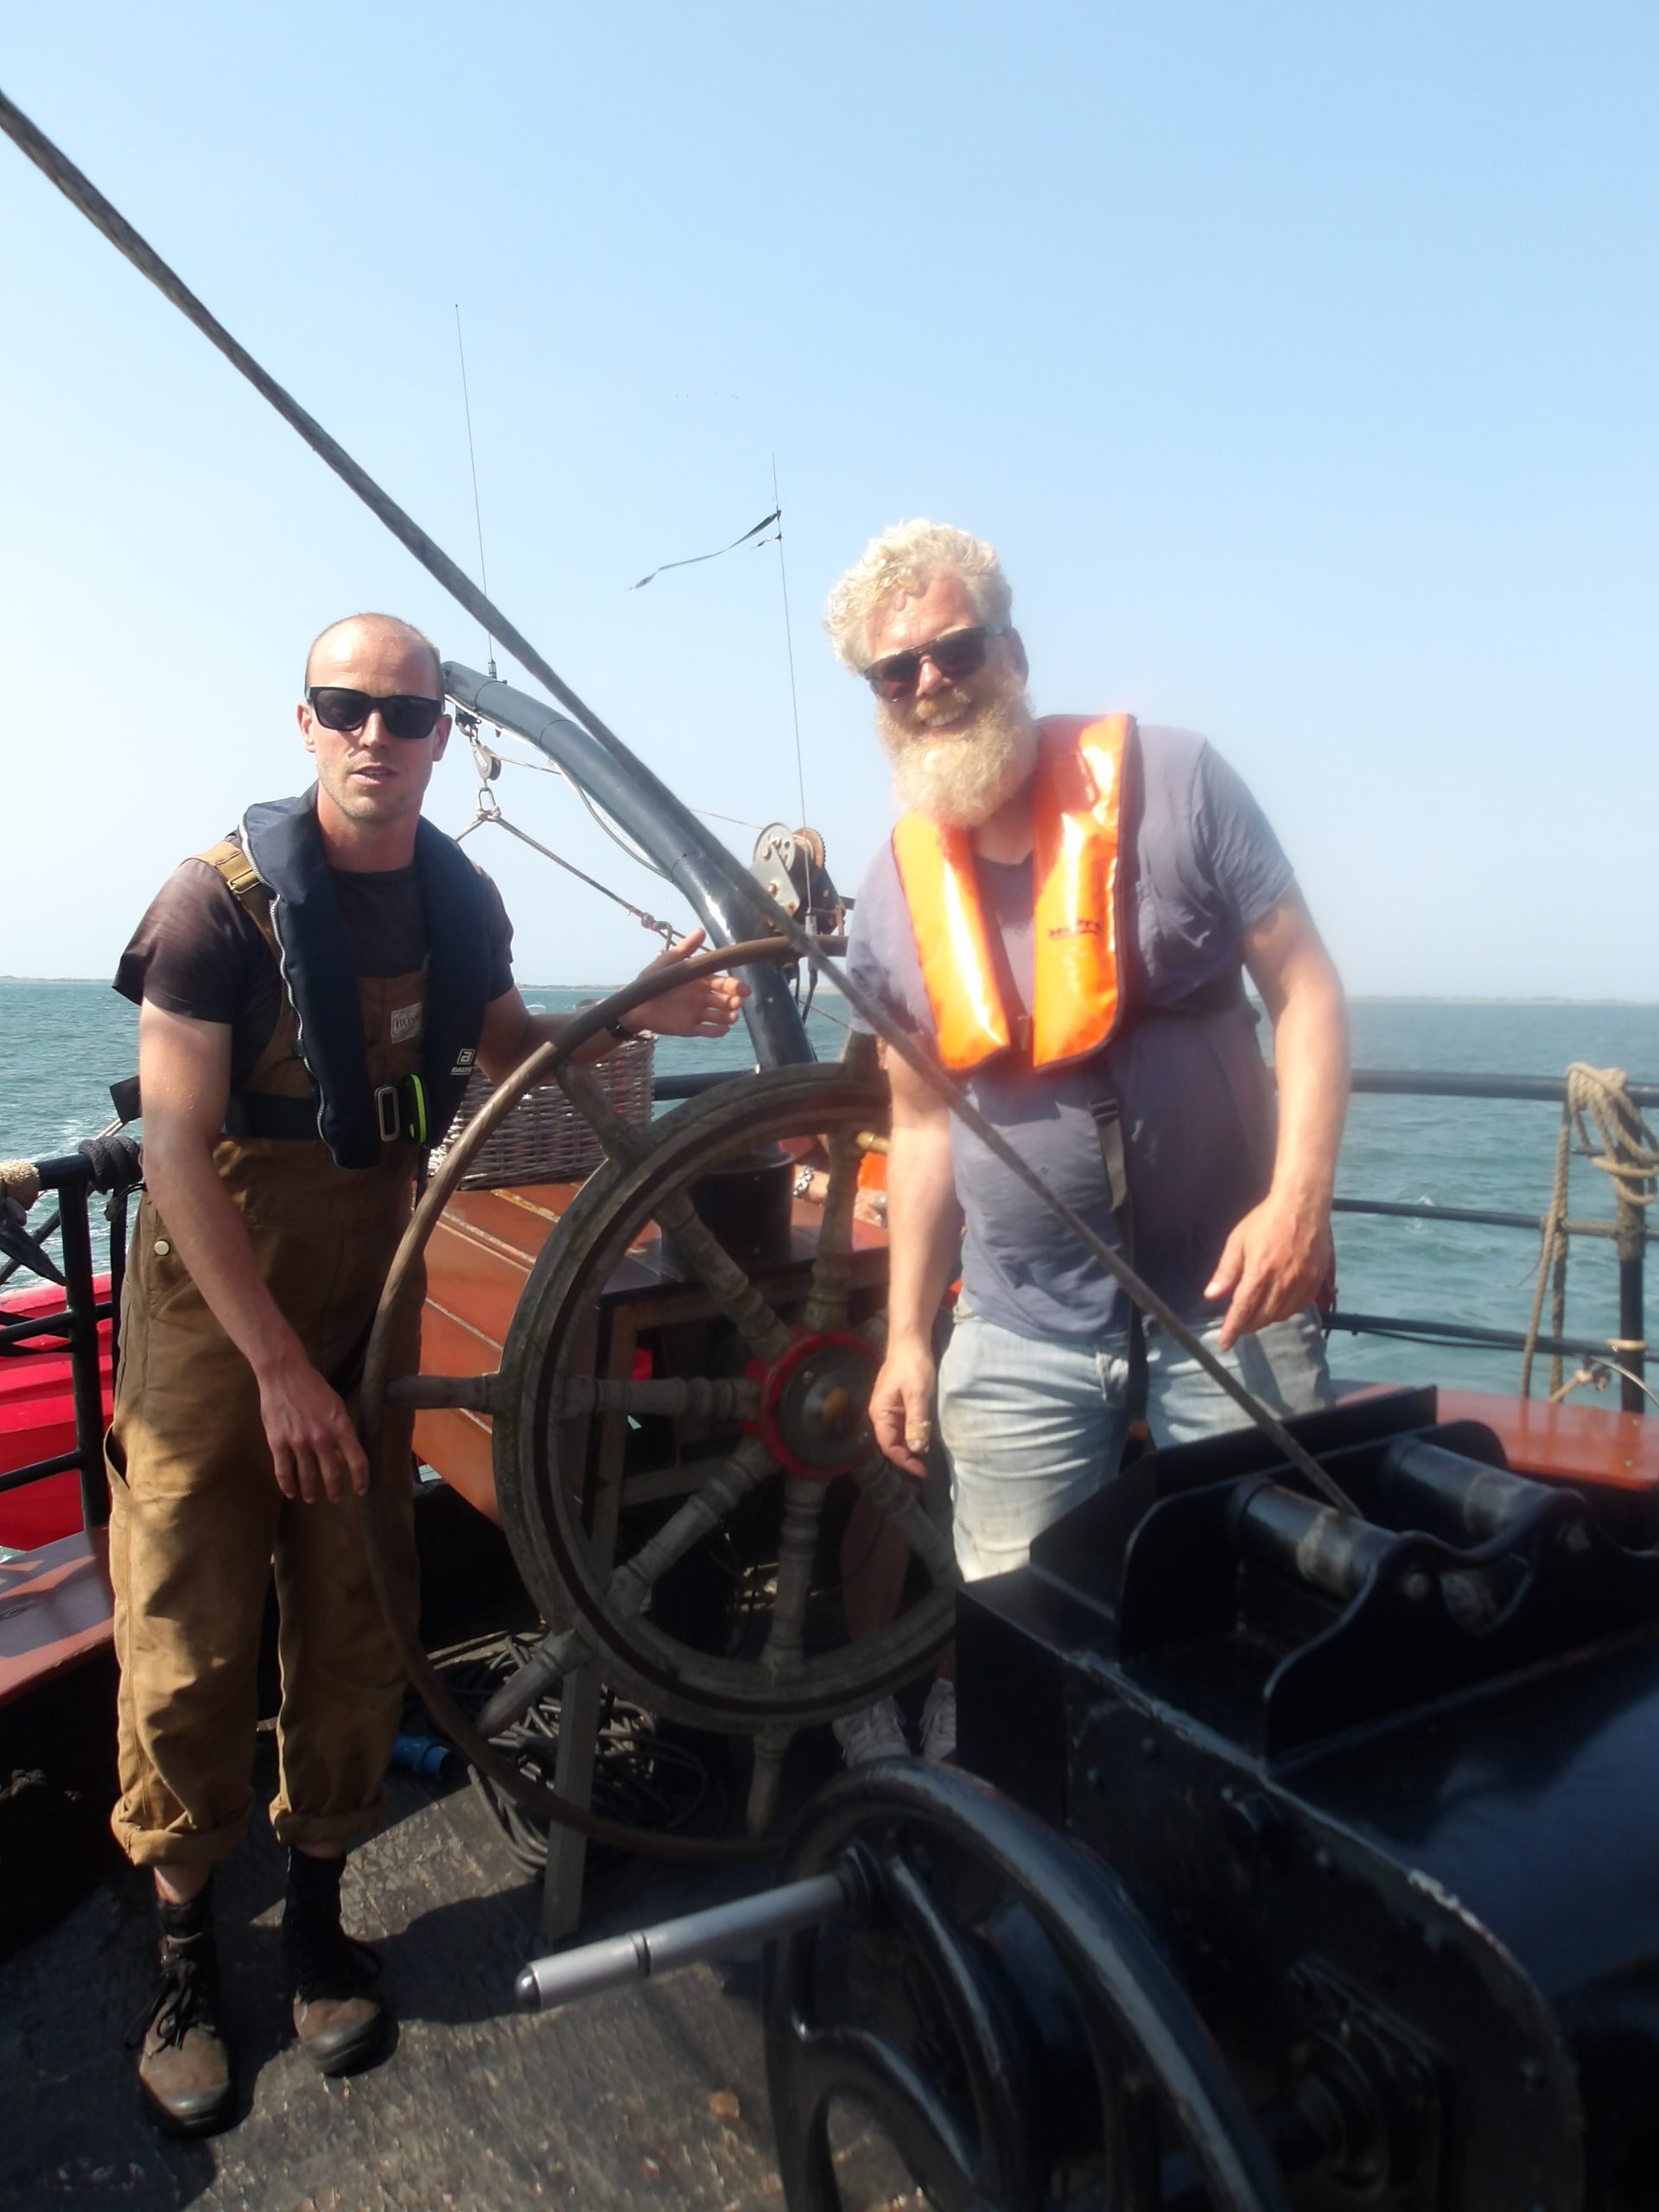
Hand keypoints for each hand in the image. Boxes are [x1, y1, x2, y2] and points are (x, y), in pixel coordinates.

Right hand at [256, 1354, 369, 1502]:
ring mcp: (298, 1442)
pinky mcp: (278, 1443)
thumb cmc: (313, 1387)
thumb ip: (341, 1432)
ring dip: (311, 1491)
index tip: (361, 1490)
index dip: (361, 1479)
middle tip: (336, 1498)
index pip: (357, 1461)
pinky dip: (288, 1486)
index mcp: (340, 1426)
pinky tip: (291, 1493)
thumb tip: (342, 1458)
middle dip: (335, 1490)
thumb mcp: (336, 1407)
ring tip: (313, 1498)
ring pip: (307, 1477)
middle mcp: (322, 1438)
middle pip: (332, 1474)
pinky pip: (284, 1472)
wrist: (284, 1374)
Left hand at [628, 930, 749, 1039]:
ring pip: (719, 1016)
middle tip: (737, 1003)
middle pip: (725, 1000)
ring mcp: (697, 1013)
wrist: (634, 1004)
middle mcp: (702, 997)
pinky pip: (707, 1031)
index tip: (745, 990)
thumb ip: (685, 949)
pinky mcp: (690, 1028)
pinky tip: (723, 1029)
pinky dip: (717, 1031)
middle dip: (734, 1001)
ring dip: (728, 1016)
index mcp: (700, 981)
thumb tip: (701, 930)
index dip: (735, 986)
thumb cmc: (651, 980)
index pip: (723, 983)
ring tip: (732, 1017)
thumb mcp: (668, 962)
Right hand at [867, 1340, 936, 1479]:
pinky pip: (902, 1426)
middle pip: (891, 1443)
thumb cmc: (912, 1366)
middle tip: (925, 1468)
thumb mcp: (918, 1395)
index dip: (904, 1461)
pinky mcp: (897, 1404)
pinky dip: (911, 1435)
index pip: (889, 1446)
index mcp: (880, 1413)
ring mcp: (888, 1409)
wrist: (910, 1342)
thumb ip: (916, 1422)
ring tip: (925, 1459)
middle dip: (906, 1457)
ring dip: (909, 1447)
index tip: (922, 1470)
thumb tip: (916, 1449)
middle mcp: (880, 1414)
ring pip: (897, 1435)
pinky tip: (922, 1438)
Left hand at [1203, 1189, 1332, 1351]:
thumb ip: (1226, 1271)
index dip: (1233, 1329)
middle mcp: (1283, 1282)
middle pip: (1264, 1317)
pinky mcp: (1317, 1280)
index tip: (1225, 1343)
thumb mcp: (1237, 1241)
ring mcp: (1303, 1282)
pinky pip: (1301, 1307)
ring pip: (1283, 1315)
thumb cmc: (1265, 1220)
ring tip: (1257, 1314)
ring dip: (1267, 1319)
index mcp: (1260, 1272)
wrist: (1302, 1205)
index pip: (1244, 1310)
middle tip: (1239, 1324)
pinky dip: (1287, 1311)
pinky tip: (1278, 1305)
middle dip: (1248, 1325)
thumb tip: (1211, 1296)